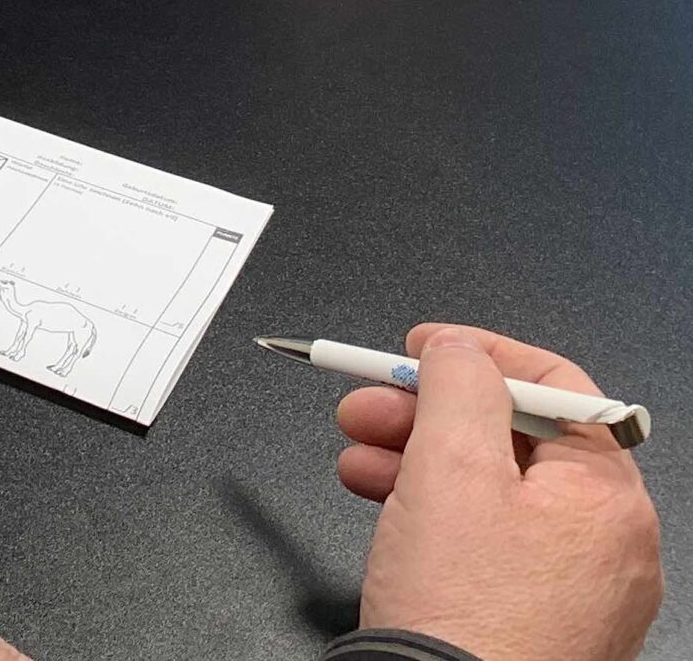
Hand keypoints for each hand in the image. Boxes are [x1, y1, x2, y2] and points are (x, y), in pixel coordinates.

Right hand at [339, 324, 659, 660]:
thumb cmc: (464, 614)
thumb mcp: (449, 468)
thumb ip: (457, 385)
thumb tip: (459, 350)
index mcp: (608, 497)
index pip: (554, 385)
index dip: (477, 354)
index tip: (418, 347)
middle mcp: (609, 542)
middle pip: (513, 437)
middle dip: (427, 413)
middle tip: (365, 406)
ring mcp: (578, 587)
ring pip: (492, 489)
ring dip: (417, 459)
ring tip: (356, 460)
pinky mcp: (541, 619)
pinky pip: (490, 540)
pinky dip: (435, 513)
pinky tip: (384, 507)